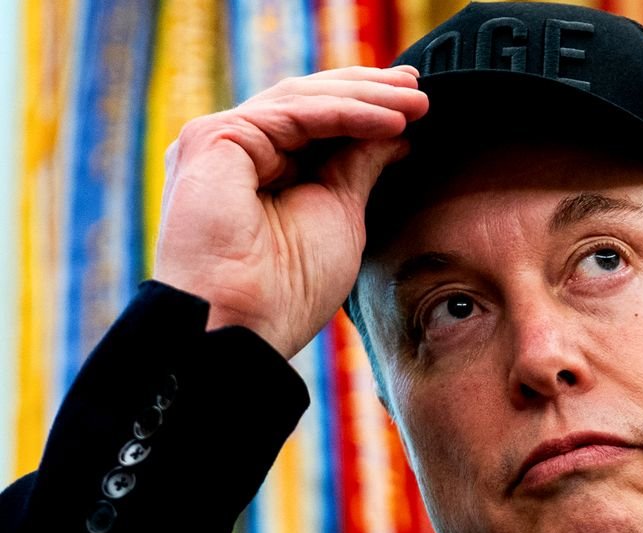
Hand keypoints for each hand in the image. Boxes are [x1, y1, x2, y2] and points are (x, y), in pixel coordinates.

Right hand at [153, 65, 428, 358]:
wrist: (243, 326)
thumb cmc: (287, 289)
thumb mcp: (340, 213)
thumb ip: (359, 165)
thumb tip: (395, 131)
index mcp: (259, 169)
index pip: (318, 121)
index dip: (367, 107)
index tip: (417, 104)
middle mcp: (235, 151)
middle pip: (309, 102)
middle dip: (369, 92)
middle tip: (420, 88)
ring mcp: (220, 141)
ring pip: (303, 102)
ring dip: (367, 98)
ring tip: (417, 103)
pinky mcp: (215, 139)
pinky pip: (294, 114)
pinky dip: (347, 114)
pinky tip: (391, 121)